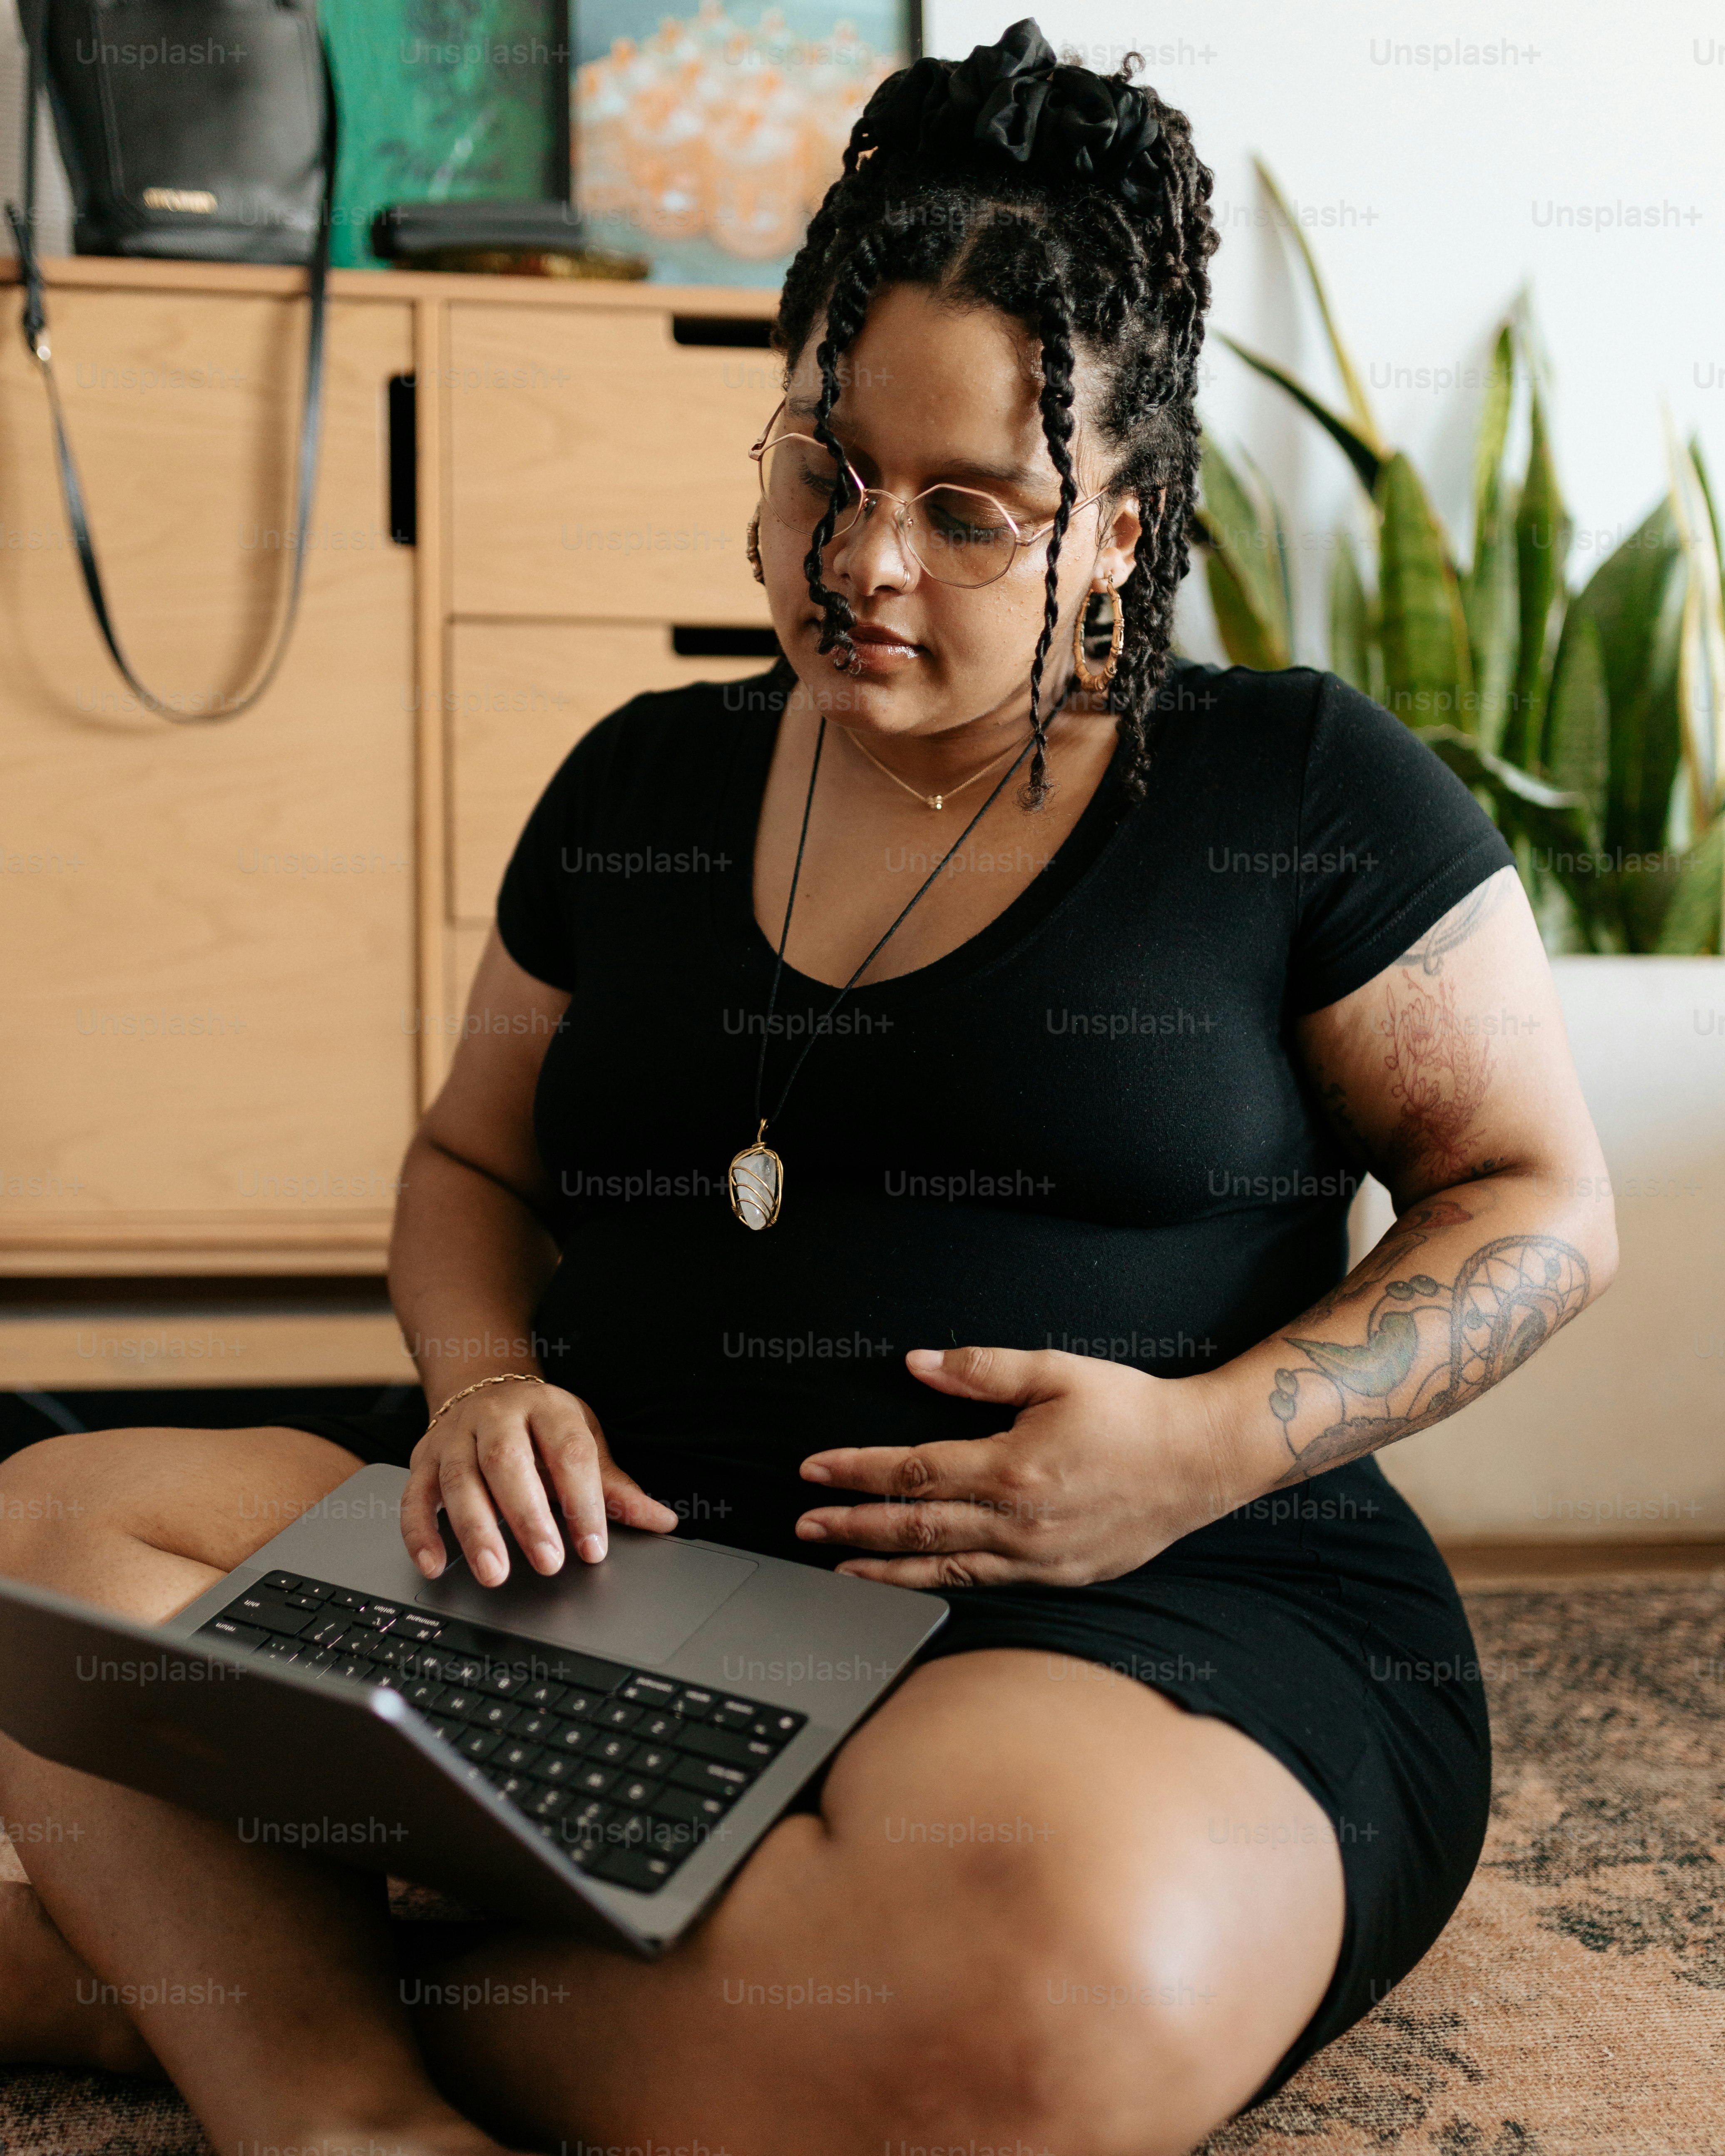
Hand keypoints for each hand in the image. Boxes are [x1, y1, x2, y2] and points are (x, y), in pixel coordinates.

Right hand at [402, 1379, 676, 1584]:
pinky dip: (420, 1532)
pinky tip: (435, 1564)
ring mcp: (454, 1436)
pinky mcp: (423, 1459)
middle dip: (528, 1516)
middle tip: (548, 1562)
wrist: (483, 1389)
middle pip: (508, 1462)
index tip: (593, 1546)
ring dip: (476, 1530)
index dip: (583, 1500)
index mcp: (547, 1407)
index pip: (568, 1451)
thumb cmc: (541, 1427)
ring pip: (460, 1480)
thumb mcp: (583, 1442)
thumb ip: (615, 1487)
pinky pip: (414, 1496)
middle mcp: (496, 1416)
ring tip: (495, 1573)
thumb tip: (662, 1521)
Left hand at [795, 1346, 1234, 1588]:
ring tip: (839, 1567)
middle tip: (805, 1524)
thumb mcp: (1057, 1371)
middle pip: (915, 1527)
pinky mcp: (1060, 1576)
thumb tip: (917, 1364)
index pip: (912, 1472)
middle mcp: (1019, 1522)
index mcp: (1012, 1467)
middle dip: (852, 1526)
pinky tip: (915, 1581)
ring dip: (884, 1568)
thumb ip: (982, 1369)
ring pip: (944, 1567)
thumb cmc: (1131, 1409)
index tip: (813, 1470)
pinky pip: (986, 1582)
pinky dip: (940, 1583)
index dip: (855, 1472)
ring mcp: (1039, 1556)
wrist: (1201, 1460)